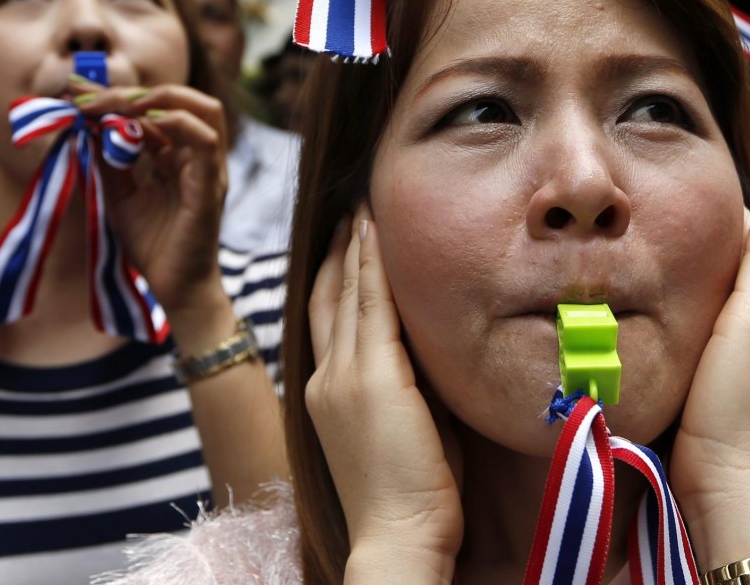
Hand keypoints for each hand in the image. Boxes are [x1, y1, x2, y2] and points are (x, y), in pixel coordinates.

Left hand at [69, 82, 227, 313]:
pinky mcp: (212, 186)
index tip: (75, 92)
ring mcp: (208, 168)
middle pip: (179, 99)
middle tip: (89, 98)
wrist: (174, 288)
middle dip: (133, 91)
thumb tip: (85, 124)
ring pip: (202, 109)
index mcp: (177, 156)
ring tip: (115, 104)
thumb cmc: (151, 246)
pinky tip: (140, 124)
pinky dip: (175, 123)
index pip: (155, 109)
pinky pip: (204, 140)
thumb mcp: (117, 195)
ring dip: (157, 98)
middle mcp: (196, 156)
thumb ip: (107, 160)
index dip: (116, 95)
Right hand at [307, 205, 461, 583]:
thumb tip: (424, 352)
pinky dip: (371, 266)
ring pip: (347, 293)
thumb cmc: (408, 495)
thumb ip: (400, 387)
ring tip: (360, 210)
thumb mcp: (396, 430)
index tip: (344, 247)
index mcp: (326, 394)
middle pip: (328, 298)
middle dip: (339, 252)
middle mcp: (325, 377)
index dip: (333, 280)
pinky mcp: (371, 376)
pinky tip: (375, 233)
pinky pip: (371, 306)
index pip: (326, 322)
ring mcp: (344, 376)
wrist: (396, 538)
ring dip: (355, 247)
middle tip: (348, 213)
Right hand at [670, 176, 749, 568]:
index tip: (733, 190)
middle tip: (687, 224)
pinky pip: (728, 340)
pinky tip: (686, 321)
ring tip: (678, 265)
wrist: (726, 478)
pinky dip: (712, 320)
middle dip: (727, 252)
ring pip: (738, 309)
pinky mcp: (742, 392)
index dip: (747, 220)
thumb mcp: (748, 321)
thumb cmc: (734, 403)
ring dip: (716, 285)